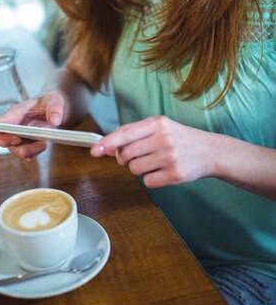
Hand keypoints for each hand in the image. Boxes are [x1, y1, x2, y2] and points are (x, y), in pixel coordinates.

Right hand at [0, 91, 64, 159]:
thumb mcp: (54, 98)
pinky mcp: (26, 147)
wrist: (52, 108)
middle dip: (23, 145)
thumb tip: (55, 121)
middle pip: (5, 145)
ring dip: (34, 148)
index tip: (17, 136)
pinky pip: (29, 156)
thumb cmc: (47, 101)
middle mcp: (11, 129)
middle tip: (40, 139)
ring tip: (45, 138)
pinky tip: (45, 141)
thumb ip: (55, 106)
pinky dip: (38, 151)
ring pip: (20, 153)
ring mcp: (17, 140)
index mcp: (12, 115)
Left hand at [90, 115, 215, 187]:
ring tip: (155, 162)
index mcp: (157, 123)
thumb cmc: (180, 139)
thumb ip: (134, 135)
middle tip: (139, 155)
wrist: (211, 151)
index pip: (125, 133)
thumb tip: (108, 147)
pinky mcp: (175, 174)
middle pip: (126, 154)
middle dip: (125, 158)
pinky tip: (164, 171)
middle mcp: (163, 138)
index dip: (108, 142)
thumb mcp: (160, 128)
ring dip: (139, 169)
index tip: (94, 150)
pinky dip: (152, 179)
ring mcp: (169, 157)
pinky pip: (148, 181)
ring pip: (134, 169)